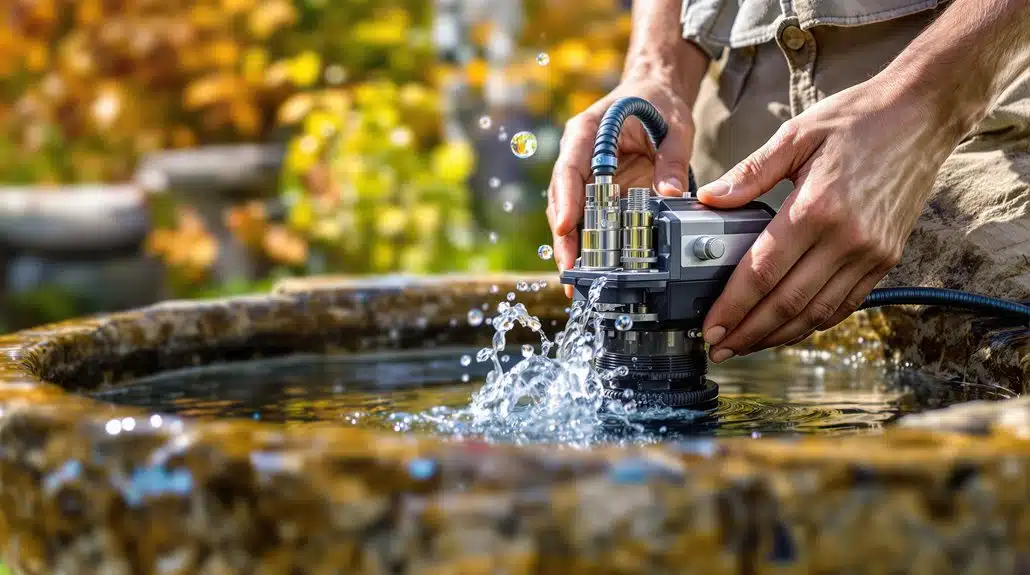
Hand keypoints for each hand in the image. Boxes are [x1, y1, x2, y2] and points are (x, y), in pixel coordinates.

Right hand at [547, 78, 694, 292]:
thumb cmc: (659, 103)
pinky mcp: (596, 190)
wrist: (654, 92)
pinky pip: (587, 218)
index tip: (566, 227)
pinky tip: (590, 269)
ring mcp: (585, 174)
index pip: (570, 166)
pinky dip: (587, 243)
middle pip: (563, 198)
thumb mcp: (675, 125)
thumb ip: (673, 158)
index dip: (567, 199)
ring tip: (576, 279)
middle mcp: (579, 154)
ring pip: (570, 213)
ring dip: (571, 246)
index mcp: (590, 130)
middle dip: (564, 235)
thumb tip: (671, 194)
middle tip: (569, 267)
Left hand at [697, 79, 954, 361]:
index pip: (762, 272)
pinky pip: (845, 304)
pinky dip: (814, 323)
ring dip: (778, 336)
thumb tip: (708, 199)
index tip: (709, 327)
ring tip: (746, 344)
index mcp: (816, 208)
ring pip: (817, 314)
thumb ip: (749, 173)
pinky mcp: (887, 259)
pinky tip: (789, 328)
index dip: (732, 307)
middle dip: (748, 333)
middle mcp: (846, 239)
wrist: (922, 114)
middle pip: (787, 304)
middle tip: (719, 348)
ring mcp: (871, 253)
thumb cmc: (856, 119)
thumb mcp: (795, 136)